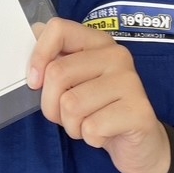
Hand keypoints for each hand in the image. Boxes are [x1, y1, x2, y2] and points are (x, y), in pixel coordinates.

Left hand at [28, 18, 170, 172]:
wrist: (139, 144)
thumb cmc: (99, 109)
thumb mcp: (74, 81)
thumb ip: (55, 57)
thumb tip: (34, 30)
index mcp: (97, 41)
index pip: (58, 29)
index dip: (38, 56)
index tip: (35, 81)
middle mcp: (116, 55)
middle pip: (58, 72)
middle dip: (51, 104)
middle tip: (64, 114)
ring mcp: (130, 81)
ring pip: (71, 104)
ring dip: (71, 125)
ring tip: (87, 124)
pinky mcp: (138, 111)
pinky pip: (91, 127)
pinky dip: (89, 138)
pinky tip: (103, 134)